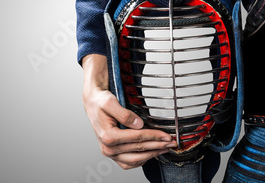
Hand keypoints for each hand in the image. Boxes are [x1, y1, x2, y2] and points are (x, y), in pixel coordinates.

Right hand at [81, 54, 176, 169]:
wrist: (92, 103)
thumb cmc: (100, 101)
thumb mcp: (110, 102)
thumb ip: (124, 114)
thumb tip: (138, 124)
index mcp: (108, 136)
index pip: (137, 138)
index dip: (154, 137)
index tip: (166, 136)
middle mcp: (108, 148)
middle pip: (139, 150)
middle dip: (157, 146)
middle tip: (171, 143)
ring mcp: (110, 152)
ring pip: (135, 160)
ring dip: (152, 155)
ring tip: (164, 149)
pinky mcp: (112, 153)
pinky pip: (128, 163)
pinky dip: (141, 160)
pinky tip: (150, 154)